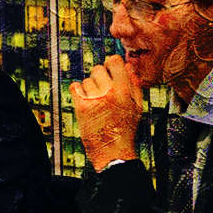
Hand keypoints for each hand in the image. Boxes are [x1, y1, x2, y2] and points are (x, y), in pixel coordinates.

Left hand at [70, 55, 142, 170]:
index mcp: (124, 90)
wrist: (113, 152)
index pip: (114, 60)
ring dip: (90, 87)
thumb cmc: (126, 129)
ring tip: (96, 101)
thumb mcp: (137, 107)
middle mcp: (109, 92)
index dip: (111, 63)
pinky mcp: (81, 107)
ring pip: (86, 80)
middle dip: (99, 76)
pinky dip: (78, 91)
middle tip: (102, 89)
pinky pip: (74, 87)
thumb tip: (128, 66)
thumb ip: (134, 84)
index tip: (110, 70)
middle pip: (97, 68)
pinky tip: (85, 100)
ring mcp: (94, 99)